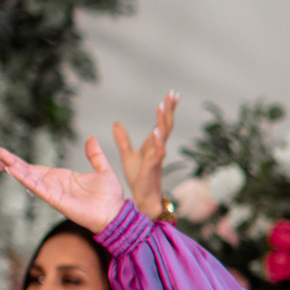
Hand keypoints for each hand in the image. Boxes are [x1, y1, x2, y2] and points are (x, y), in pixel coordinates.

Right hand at [0, 137, 126, 231]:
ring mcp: (53, 192)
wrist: (116, 214)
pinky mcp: (57, 200)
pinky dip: (26, 179)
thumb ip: (94, 155)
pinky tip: (13, 170)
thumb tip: (90, 137)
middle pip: (25, 170)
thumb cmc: (110, 196)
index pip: (32, 166)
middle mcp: (52, 184)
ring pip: (28, 177)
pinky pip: (38, 187)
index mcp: (60, 176)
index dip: (16, 160)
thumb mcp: (103, 170)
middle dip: (7, 160)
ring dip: (12, 167)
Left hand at [112, 91, 178, 220]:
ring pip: (164, 135)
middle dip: (170, 109)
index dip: (167, 108)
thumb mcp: (128, 155)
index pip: (161, 122)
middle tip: (173, 94)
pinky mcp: (153, 166)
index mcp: (153, 143)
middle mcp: (158, 147)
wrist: (143, 196)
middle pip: (166, 124)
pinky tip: (157, 131)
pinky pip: (158, 152)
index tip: (171, 94)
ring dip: (163, 121)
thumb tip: (116, 123)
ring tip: (163, 106)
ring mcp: (157, 156)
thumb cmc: (139, 177)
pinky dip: (158, 141)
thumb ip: (123, 139)